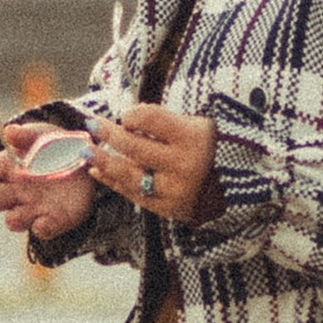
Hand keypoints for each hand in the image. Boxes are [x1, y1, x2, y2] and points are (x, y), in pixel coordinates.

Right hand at [0, 120, 98, 242]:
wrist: (84, 163)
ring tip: (13, 218)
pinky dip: (42, 228)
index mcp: (6, 167)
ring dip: (13, 219)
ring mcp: (32, 207)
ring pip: (15, 218)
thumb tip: (9, 131)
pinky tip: (41, 224)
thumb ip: (26, 135)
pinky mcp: (53, 220)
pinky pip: (44, 229)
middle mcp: (14, 191)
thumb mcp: (41, 135)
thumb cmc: (52, 147)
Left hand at [89, 101, 217, 226]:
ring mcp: (174, 189)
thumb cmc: (210, 148)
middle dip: (108, 134)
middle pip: (134, 146)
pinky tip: (98, 171)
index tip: (128, 115)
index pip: (150, 118)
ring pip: (128, 173)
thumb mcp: (197, 125)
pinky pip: (132, 193)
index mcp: (193, 137)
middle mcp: (184, 164)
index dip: (133, 114)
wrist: (236, 188)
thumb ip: (162, 121)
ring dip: (102, 160)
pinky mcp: (167, 208)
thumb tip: (122, 118)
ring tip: (86, 150)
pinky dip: (113, 181)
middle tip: (92, 125)